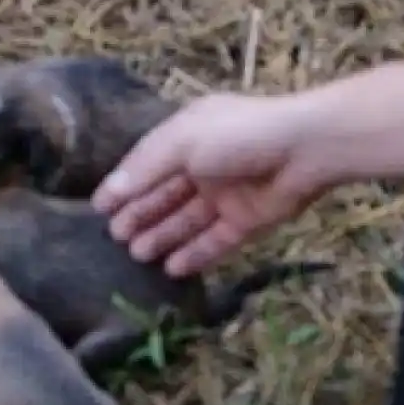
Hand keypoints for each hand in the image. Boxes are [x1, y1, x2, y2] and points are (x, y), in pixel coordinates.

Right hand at [91, 92, 325, 276]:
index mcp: (189, 136)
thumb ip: (144, 169)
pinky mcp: (248, 222)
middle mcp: (206, 166)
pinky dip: (195, 254)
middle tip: (115, 239)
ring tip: (137, 256)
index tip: (99, 210)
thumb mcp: (181, 141)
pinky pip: (215, 241)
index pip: (147, 165)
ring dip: (163, 237)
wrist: (305, 150)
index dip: (124, 187)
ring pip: (188, 221)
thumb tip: (108, 194)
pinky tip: (171, 268)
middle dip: (140, 216)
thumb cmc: (238, 135)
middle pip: (166, 196)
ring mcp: (228, 196)